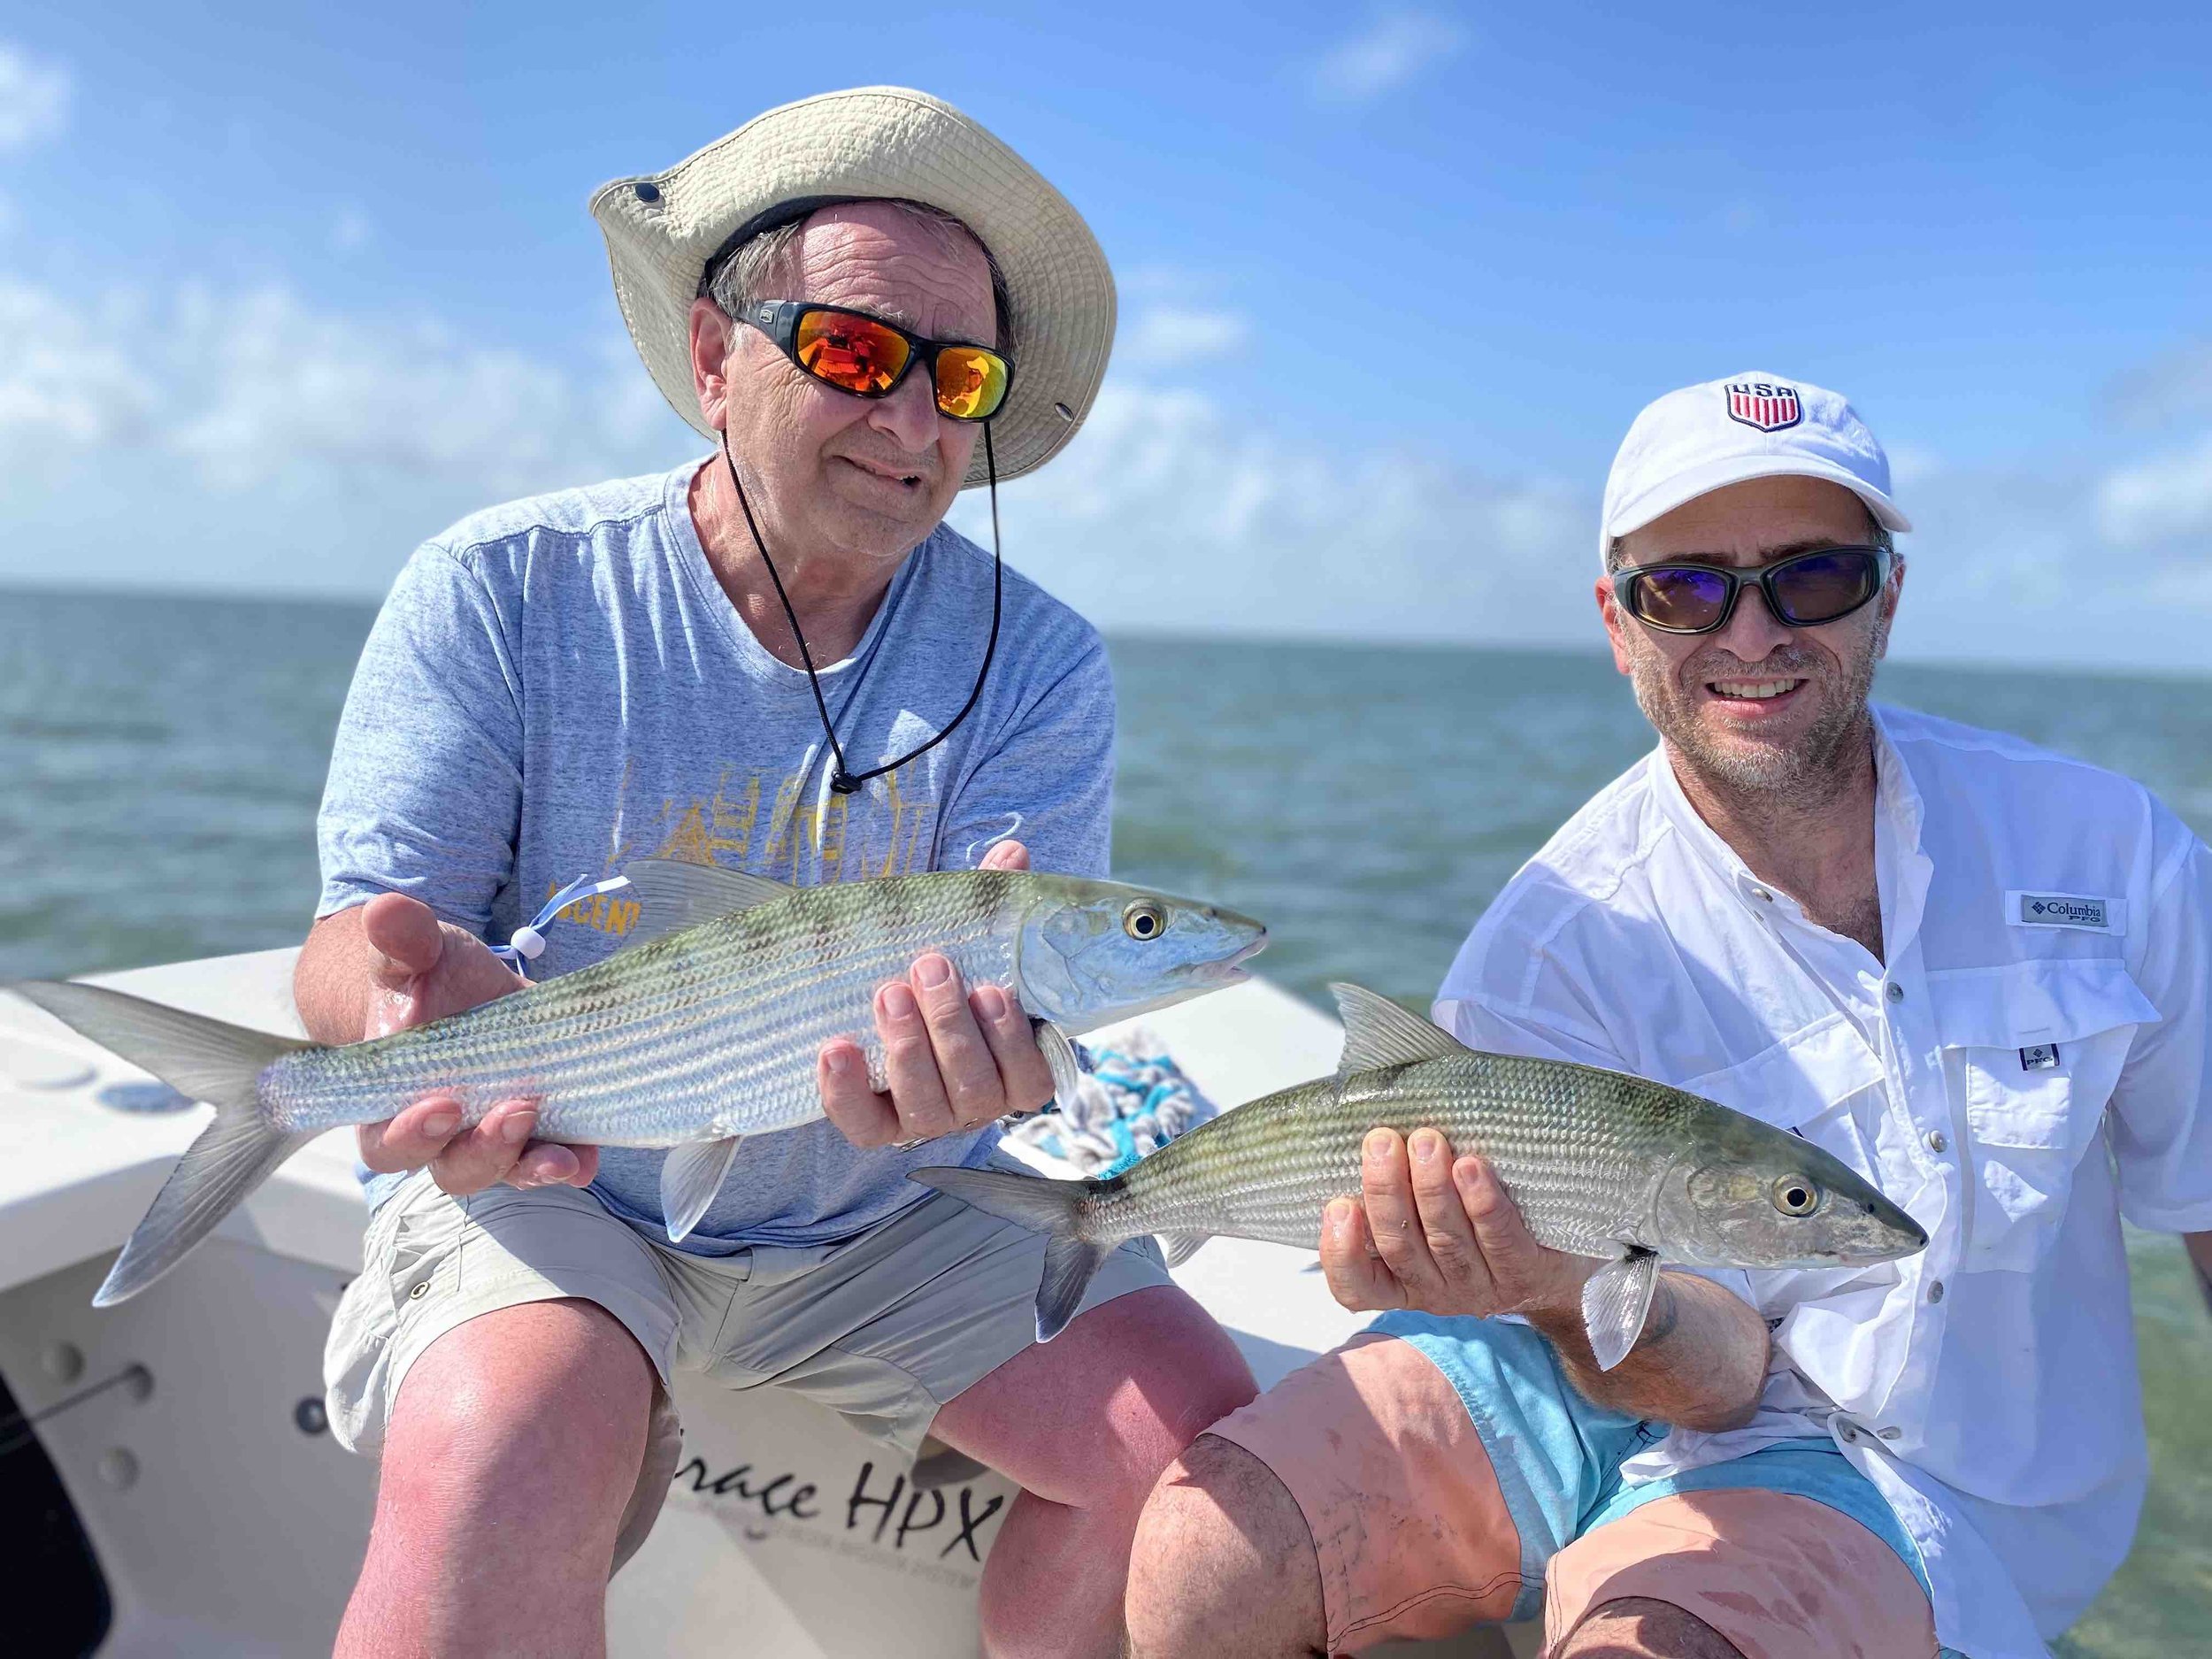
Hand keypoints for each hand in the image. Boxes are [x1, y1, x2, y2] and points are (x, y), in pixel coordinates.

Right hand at [352, 891, 600, 1194]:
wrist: (479, 988)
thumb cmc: (434, 976)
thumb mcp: (421, 953)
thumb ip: (400, 941)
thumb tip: (385, 909)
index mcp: (396, 1102)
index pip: (388, 1143)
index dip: (409, 1135)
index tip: (442, 1104)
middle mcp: (446, 1134)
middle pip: (453, 1169)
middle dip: (483, 1151)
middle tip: (514, 1110)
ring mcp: (497, 1139)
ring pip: (506, 1172)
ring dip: (531, 1167)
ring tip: (559, 1156)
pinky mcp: (545, 1131)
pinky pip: (557, 1160)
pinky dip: (572, 1163)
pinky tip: (586, 1159)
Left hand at [818, 839, 1056, 1148]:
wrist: (887, 1008)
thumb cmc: (944, 978)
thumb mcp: (969, 941)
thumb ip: (992, 906)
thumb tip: (1012, 855)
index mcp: (1013, 1073)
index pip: (1028, 1078)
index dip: (1010, 1039)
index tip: (990, 988)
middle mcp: (974, 1106)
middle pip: (972, 1088)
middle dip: (950, 1027)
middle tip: (928, 967)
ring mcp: (925, 1120)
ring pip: (925, 1106)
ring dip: (907, 1049)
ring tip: (888, 993)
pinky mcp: (876, 1127)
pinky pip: (863, 1125)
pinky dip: (846, 1091)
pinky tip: (836, 1048)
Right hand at [1319, 1128, 1594, 1318]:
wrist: (1562, 1271)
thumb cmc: (1478, 1232)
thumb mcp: (1429, 1229)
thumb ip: (1398, 1199)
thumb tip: (1368, 1136)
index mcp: (1404, 1284)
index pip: (1357, 1288)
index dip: (1340, 1252)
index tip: (1338, 1205)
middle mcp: (1439, 1293)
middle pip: (1402, 1248)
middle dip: (1386, 1191)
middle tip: (1381, 1141)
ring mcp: (1483, 1287)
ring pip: (1447, 1241)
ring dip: (1432, 1189)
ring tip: (1426, 1141)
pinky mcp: (1525, 1273)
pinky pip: (1500, 1239)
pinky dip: (1482, 1203)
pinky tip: (1471, 1167)